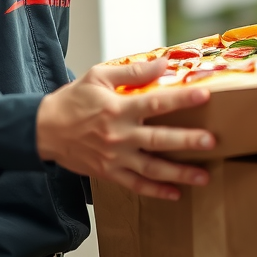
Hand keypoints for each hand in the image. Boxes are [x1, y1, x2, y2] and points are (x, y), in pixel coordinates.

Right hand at [36, 58, 213, 200]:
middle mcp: (119, 135)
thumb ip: (132, 72)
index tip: (204, 95)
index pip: (155, 102)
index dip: (181, 99)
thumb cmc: (72, 100)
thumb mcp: (98, 77)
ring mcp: (114, 157)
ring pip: (152, 168)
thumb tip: (163, 63)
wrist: (44, 129)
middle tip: (211, 141)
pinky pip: (136, 185)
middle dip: (187, 141)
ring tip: (204, 176)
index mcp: (117, 108)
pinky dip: (156, 191)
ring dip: (180, 173)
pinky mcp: (109, 173)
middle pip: (159, 139)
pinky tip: (175, 193)